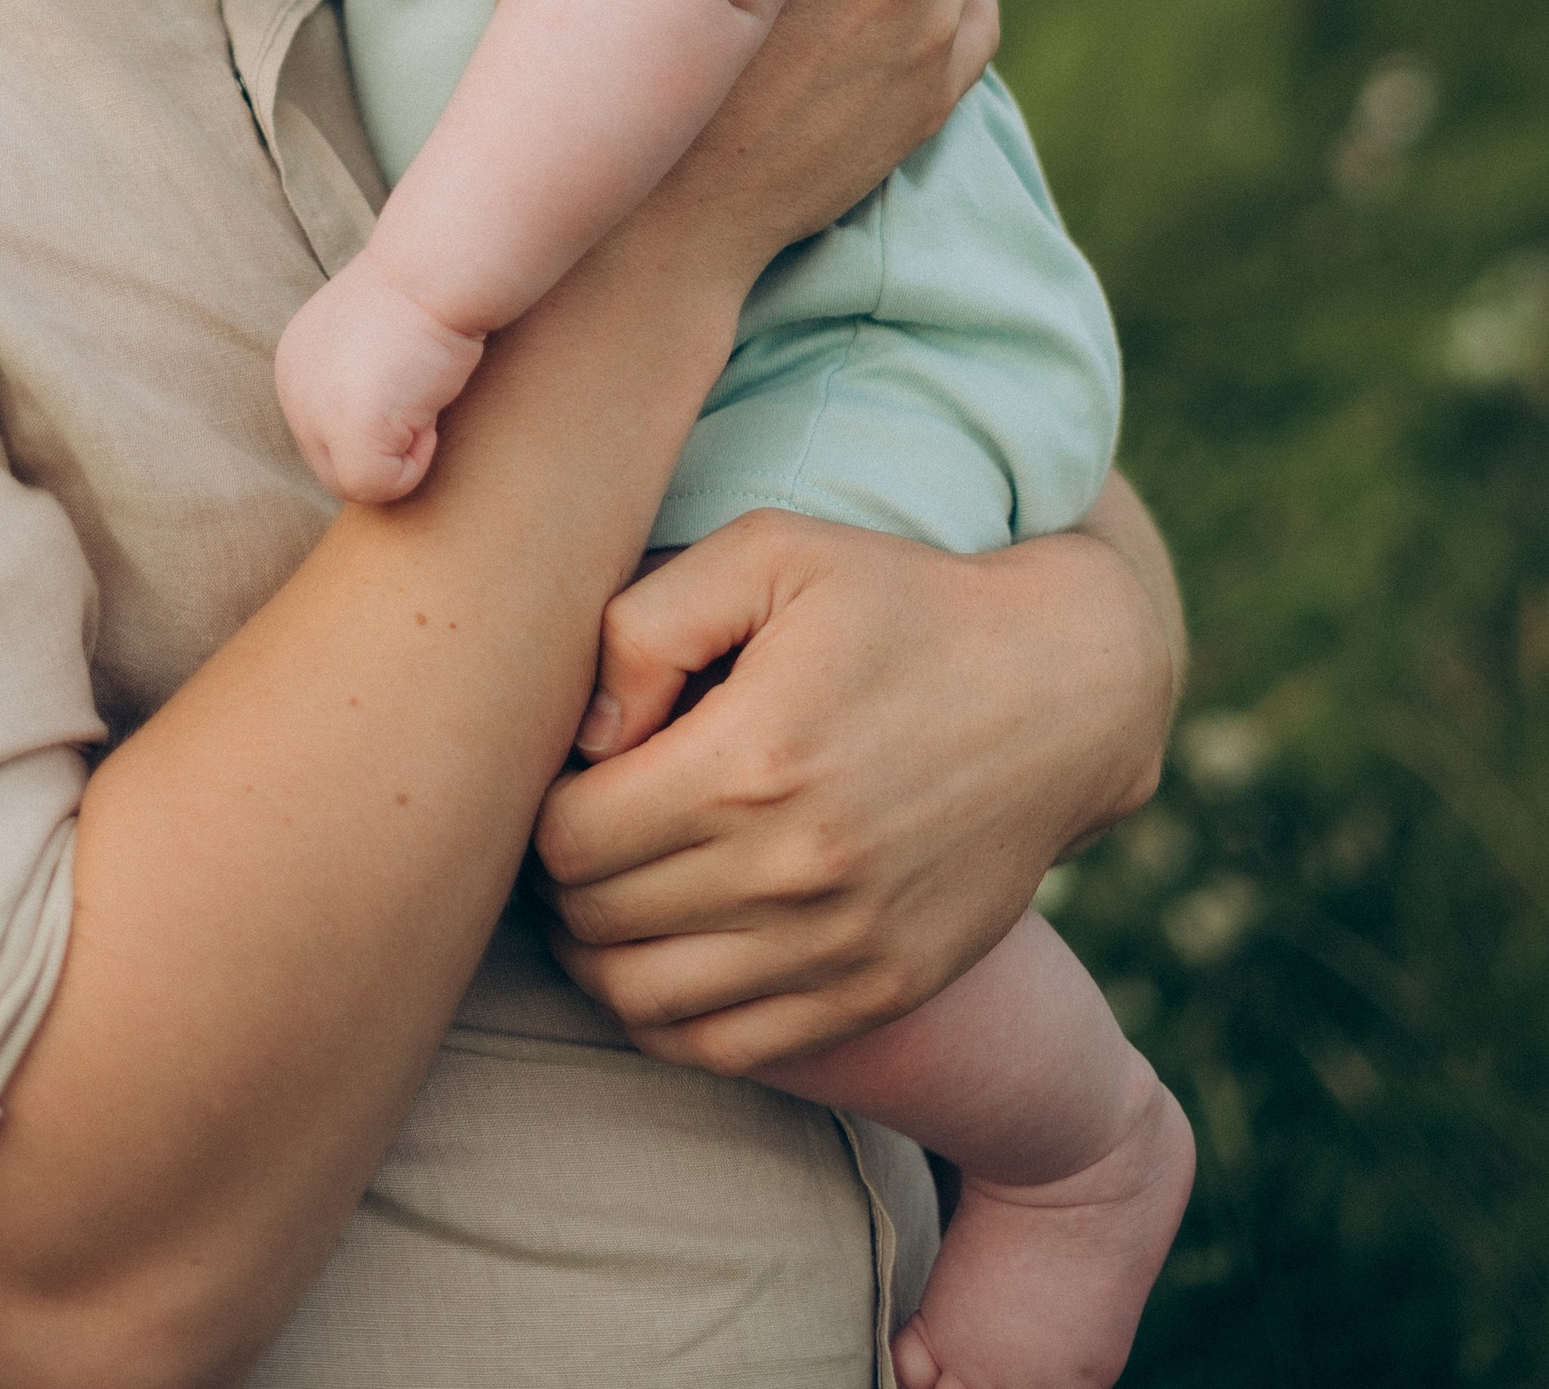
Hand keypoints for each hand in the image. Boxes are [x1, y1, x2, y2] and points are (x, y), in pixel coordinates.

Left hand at [275, 253, 484, 501]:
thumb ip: (356, 382)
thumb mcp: (369, 342)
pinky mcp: (347, 432)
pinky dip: (416, 463)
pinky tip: (426, 408)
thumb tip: (379, 427)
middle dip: (383, 448)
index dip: (377, 427)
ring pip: (357, 483)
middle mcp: (293, 390)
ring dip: (402, 454)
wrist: (434, 272)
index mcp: (296, 367)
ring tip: (420, 396)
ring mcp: (314, 412)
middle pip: (333, 467)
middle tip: (418, 395)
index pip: (326, 437)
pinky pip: (381, 487)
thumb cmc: (420, 296)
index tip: (407, 381)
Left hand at [533, 498, 1178, 1074]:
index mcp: (750, 761)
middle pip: (595, 924)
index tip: (573, 767)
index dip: (542, 803)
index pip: (567, 839)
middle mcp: (793, 872)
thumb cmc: (896, 600)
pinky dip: (667, 1016)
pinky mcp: (881, 990)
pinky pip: (727, 1049)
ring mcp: (842, 947)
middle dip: (563, 876)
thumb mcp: (768, 552)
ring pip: (643, 1003)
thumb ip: (644, 623)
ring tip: (610, 887)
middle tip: (583, 822)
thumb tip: (585, 737)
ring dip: (599, 953)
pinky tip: (666, 948)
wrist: (1061, 688)